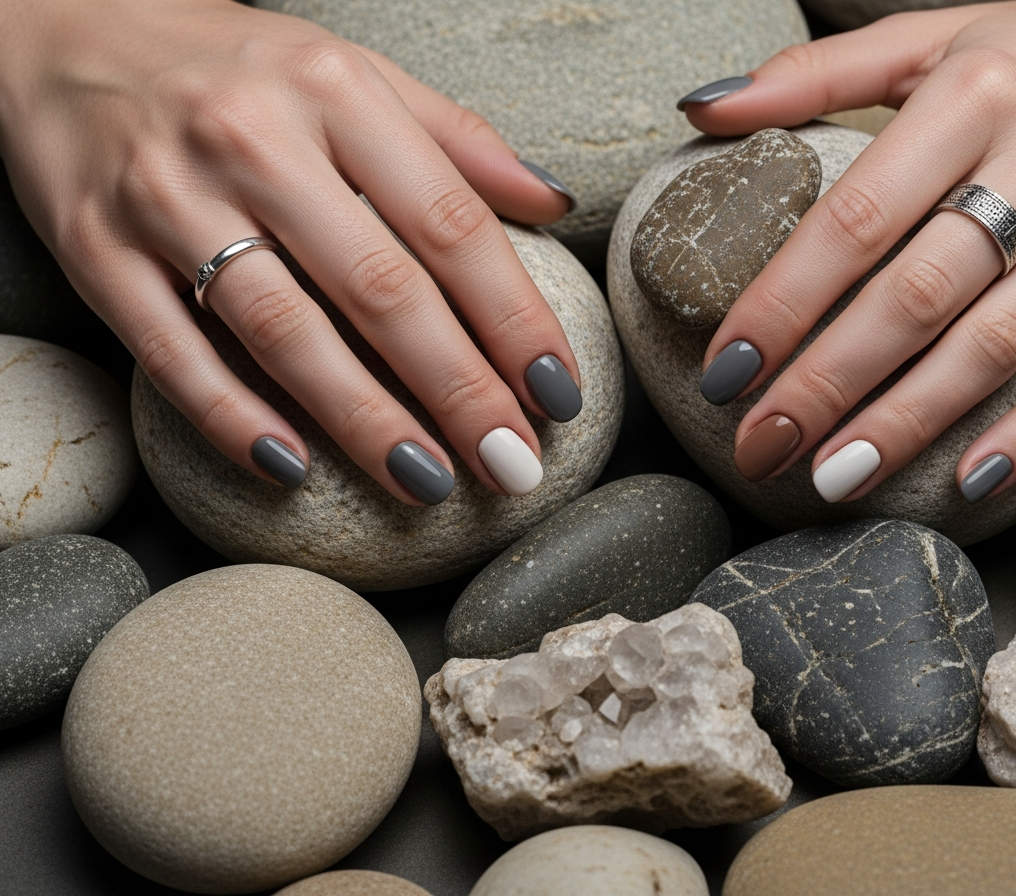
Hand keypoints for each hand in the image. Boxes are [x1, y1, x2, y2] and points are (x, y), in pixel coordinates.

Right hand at [0, 0, 580, 501]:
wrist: (58, 27)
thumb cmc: (232, 64)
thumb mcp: (351, 71)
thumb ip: (455, 138)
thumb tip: (553, 204)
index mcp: (335, 92)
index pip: (452, 225)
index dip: (515, 320)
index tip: (559, 392)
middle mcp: (254, 139)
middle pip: (381, 289)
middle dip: (459, 390)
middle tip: (513, 465)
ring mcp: (166, 196)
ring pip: (284, 331)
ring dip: (364, 420)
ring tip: (429, 482)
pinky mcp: (92, 247)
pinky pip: (171, 351)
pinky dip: (231, 417)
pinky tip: (291, 469)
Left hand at [681, 0, 1015, 502]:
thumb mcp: (935, 36)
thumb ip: (817, 74)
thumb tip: (704, 113)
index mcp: (976, 93)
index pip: (856, 219)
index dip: (783, 302)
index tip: (726, 369)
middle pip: (915, 297)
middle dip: (826, 383)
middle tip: (760, 445)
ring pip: (993, 345)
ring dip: (906, 421)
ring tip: (833, 478)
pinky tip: (968, 480)